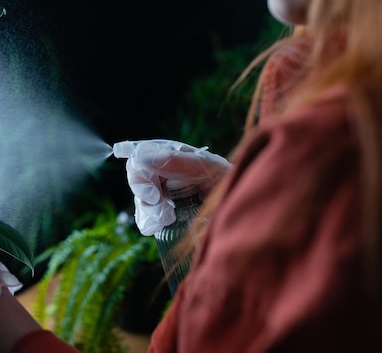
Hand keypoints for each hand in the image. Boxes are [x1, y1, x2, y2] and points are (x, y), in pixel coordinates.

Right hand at [116, 139, 230, 234]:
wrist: (244, 210)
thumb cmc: (231, 182)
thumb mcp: (209, 169)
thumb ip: (177, 161)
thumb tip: (145, 157)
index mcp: (173, 155)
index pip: (141, 156)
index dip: (140, 175)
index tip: (154, 196)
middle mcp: (166, 172)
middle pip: (137, 179)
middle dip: (145, 197)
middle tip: (165, 213)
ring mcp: (166, 194)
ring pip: (140, 200)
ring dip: (149, 212)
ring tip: (168, 220)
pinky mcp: (168, 213)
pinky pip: (146, 218)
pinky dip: (149, 223)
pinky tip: (163, 226)